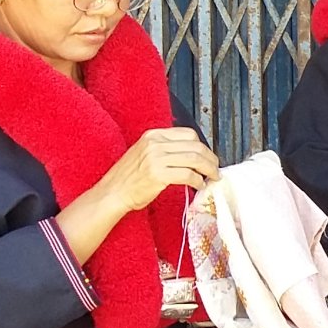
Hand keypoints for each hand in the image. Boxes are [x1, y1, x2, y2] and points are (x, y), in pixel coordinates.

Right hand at [94, 128, 219, 212]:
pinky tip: (199, 186)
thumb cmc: (129, 177)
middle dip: (211, 159)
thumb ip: (166, 149)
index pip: (188, 134)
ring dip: (209, 170)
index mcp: (153, 135)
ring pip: (195, 159)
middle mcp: (155, 143)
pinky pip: (188, 175)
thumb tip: (193, 155)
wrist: (112, 193)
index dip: (203, 146)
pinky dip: (198, 181)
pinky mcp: (158, 175)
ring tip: (212, 178)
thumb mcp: (145, 153)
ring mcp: (156, 158)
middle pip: (196, 146)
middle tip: (215, 169)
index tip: (208, 157)